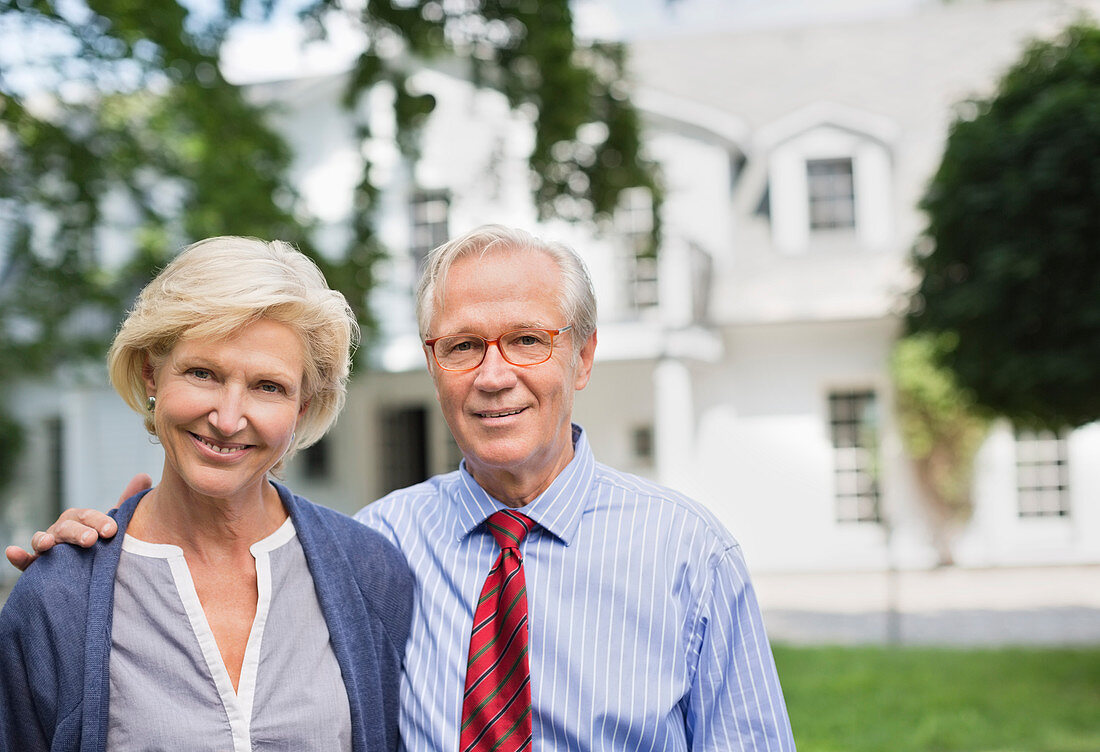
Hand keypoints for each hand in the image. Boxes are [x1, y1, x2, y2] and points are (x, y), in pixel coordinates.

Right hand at [4, 473, 150, 571]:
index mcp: (80, 519)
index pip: (89, 516)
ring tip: (49, 544)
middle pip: (67, 527)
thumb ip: (126, 502)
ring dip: (45, 541)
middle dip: (78, 532)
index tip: (112, 531)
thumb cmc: (100, 541)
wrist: (87, 569)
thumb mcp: (113, 523)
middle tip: (91, 540)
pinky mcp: (36, 567)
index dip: (99, 522)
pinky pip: (25, 562)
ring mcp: (48, 547)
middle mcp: (62, 530)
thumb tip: (145, 476)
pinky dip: (18, 556)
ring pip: (44, 540)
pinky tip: (13, 552)